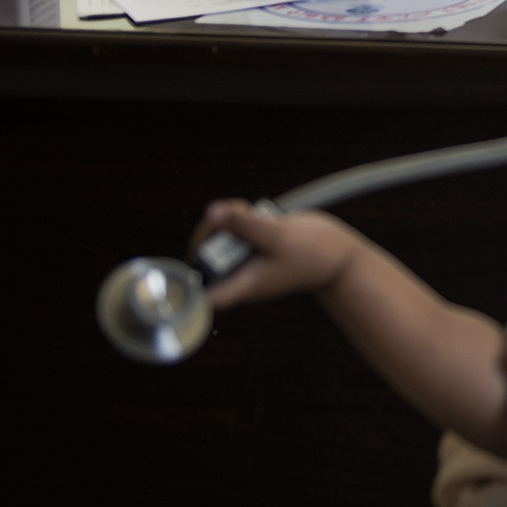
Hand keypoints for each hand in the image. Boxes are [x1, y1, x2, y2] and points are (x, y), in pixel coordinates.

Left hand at [193, 201, 363, 309]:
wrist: (337, 251)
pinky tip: (253, 211)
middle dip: (211, 232)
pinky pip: (234, 229)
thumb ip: (243, 224)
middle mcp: (240, 274)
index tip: (169, 279)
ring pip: (219, 239)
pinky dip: (238, 217)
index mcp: (242, 285)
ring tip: (245, 210)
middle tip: (225, 216)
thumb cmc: (313, 256)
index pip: (203, 296)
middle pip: (205, 258)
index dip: (183, 289)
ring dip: (226, 221)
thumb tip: (213, 212)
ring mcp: (246, 259)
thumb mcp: (275, 236)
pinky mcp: (254, 244)